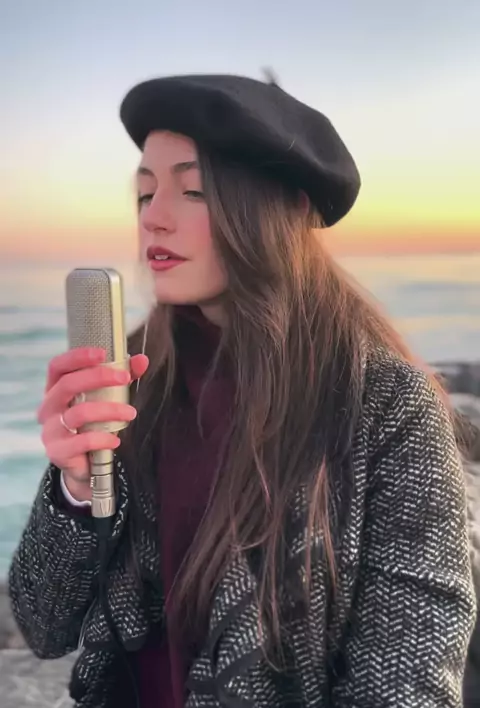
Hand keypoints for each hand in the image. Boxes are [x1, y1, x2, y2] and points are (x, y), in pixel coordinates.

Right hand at [37, 348, 148, 501]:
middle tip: (124, 378)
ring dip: (110, 410)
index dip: (77, 357)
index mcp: (55, 389)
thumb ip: (122, 378)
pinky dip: (104, 439)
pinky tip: (116, 440)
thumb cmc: (93, 423)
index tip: (102, 353)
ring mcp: (50, 430)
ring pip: (80, 413)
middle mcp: (48, 407)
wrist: (84, 464)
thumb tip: (142, 360)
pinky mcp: (58, 451)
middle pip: (68, 384)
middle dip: (98, 377)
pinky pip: (82, 441)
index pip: (58, 366)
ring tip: (131, 413)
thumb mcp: (107, 398)